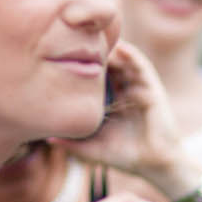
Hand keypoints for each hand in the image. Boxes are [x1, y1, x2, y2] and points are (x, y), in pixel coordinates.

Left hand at [61, 41, 190, 180]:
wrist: (155, 165)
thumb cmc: (125, 156)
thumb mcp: (92, 148)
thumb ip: (71, 144)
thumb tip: (46, 138)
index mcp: (110, 101)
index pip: (94, 77)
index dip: (80, 65)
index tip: (60, 55)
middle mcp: (124, 90)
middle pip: (107, 63)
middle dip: (93, 51)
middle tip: (74, 38)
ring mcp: (138, 88)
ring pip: (123, 60)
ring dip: (112, 47)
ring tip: (95, 36)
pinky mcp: (152, 89)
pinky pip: (142, 66)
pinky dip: (132, 55)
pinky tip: (120, 47)